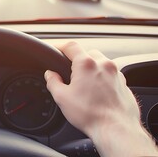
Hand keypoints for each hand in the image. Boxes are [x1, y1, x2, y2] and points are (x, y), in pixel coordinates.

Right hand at [44, 41, 156, 155]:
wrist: (115, 129)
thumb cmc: (90, 114)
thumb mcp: (62, 98)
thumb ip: (53, 82)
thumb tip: (50, 75)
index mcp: (86, 64)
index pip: (71, 46)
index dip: (60, 45)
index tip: (56, 48)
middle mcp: (103, 64)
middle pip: (87, 53)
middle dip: (77, 59)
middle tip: (70, 72)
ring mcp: (116, 73)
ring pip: (101, 63)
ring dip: (91, 68)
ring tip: (84, 84)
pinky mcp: (124, 84)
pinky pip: (111, 75)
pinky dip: (102, 78)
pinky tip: (97, 92)